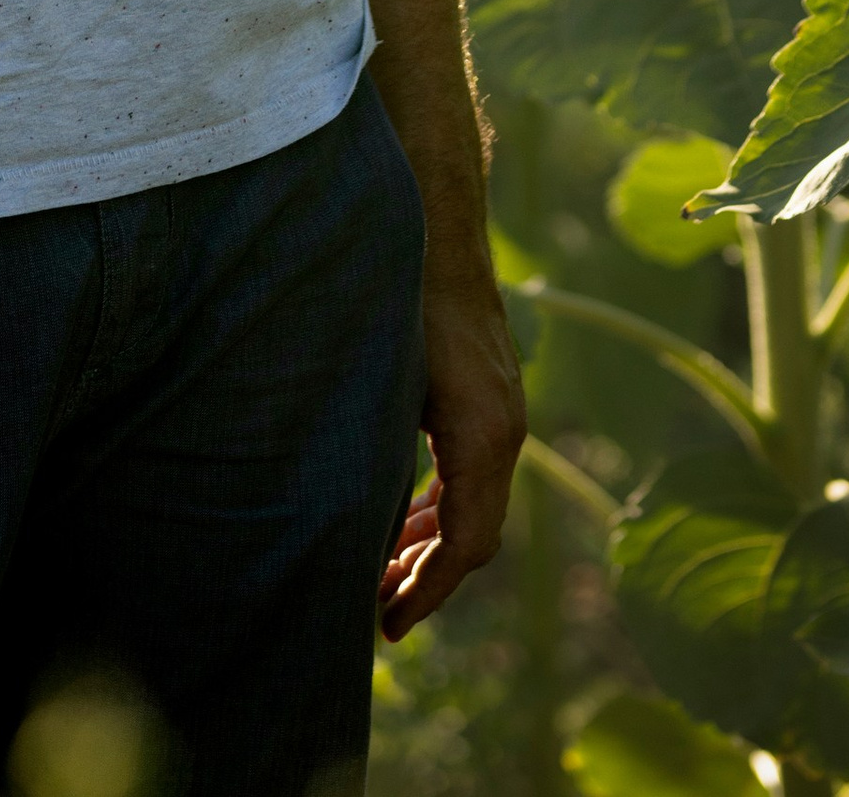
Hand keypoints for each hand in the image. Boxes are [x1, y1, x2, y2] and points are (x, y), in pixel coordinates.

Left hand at [378, 268, 527, 639]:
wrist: (433, 224)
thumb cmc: (398, 294)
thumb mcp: (380, 375)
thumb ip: (373, 450)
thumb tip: (344, 523)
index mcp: (482, 435)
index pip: (466, 543)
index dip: (427, 590)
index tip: (386, 623)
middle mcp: (504, 430)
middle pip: (474, 535)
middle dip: (426, 578)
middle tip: (375, 610)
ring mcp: (503, 413)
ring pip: (476, 505)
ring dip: (433, 543)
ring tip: (382, 572)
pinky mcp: (491, 397)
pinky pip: (473, 473)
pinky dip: (442, 505)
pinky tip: (403, 517)